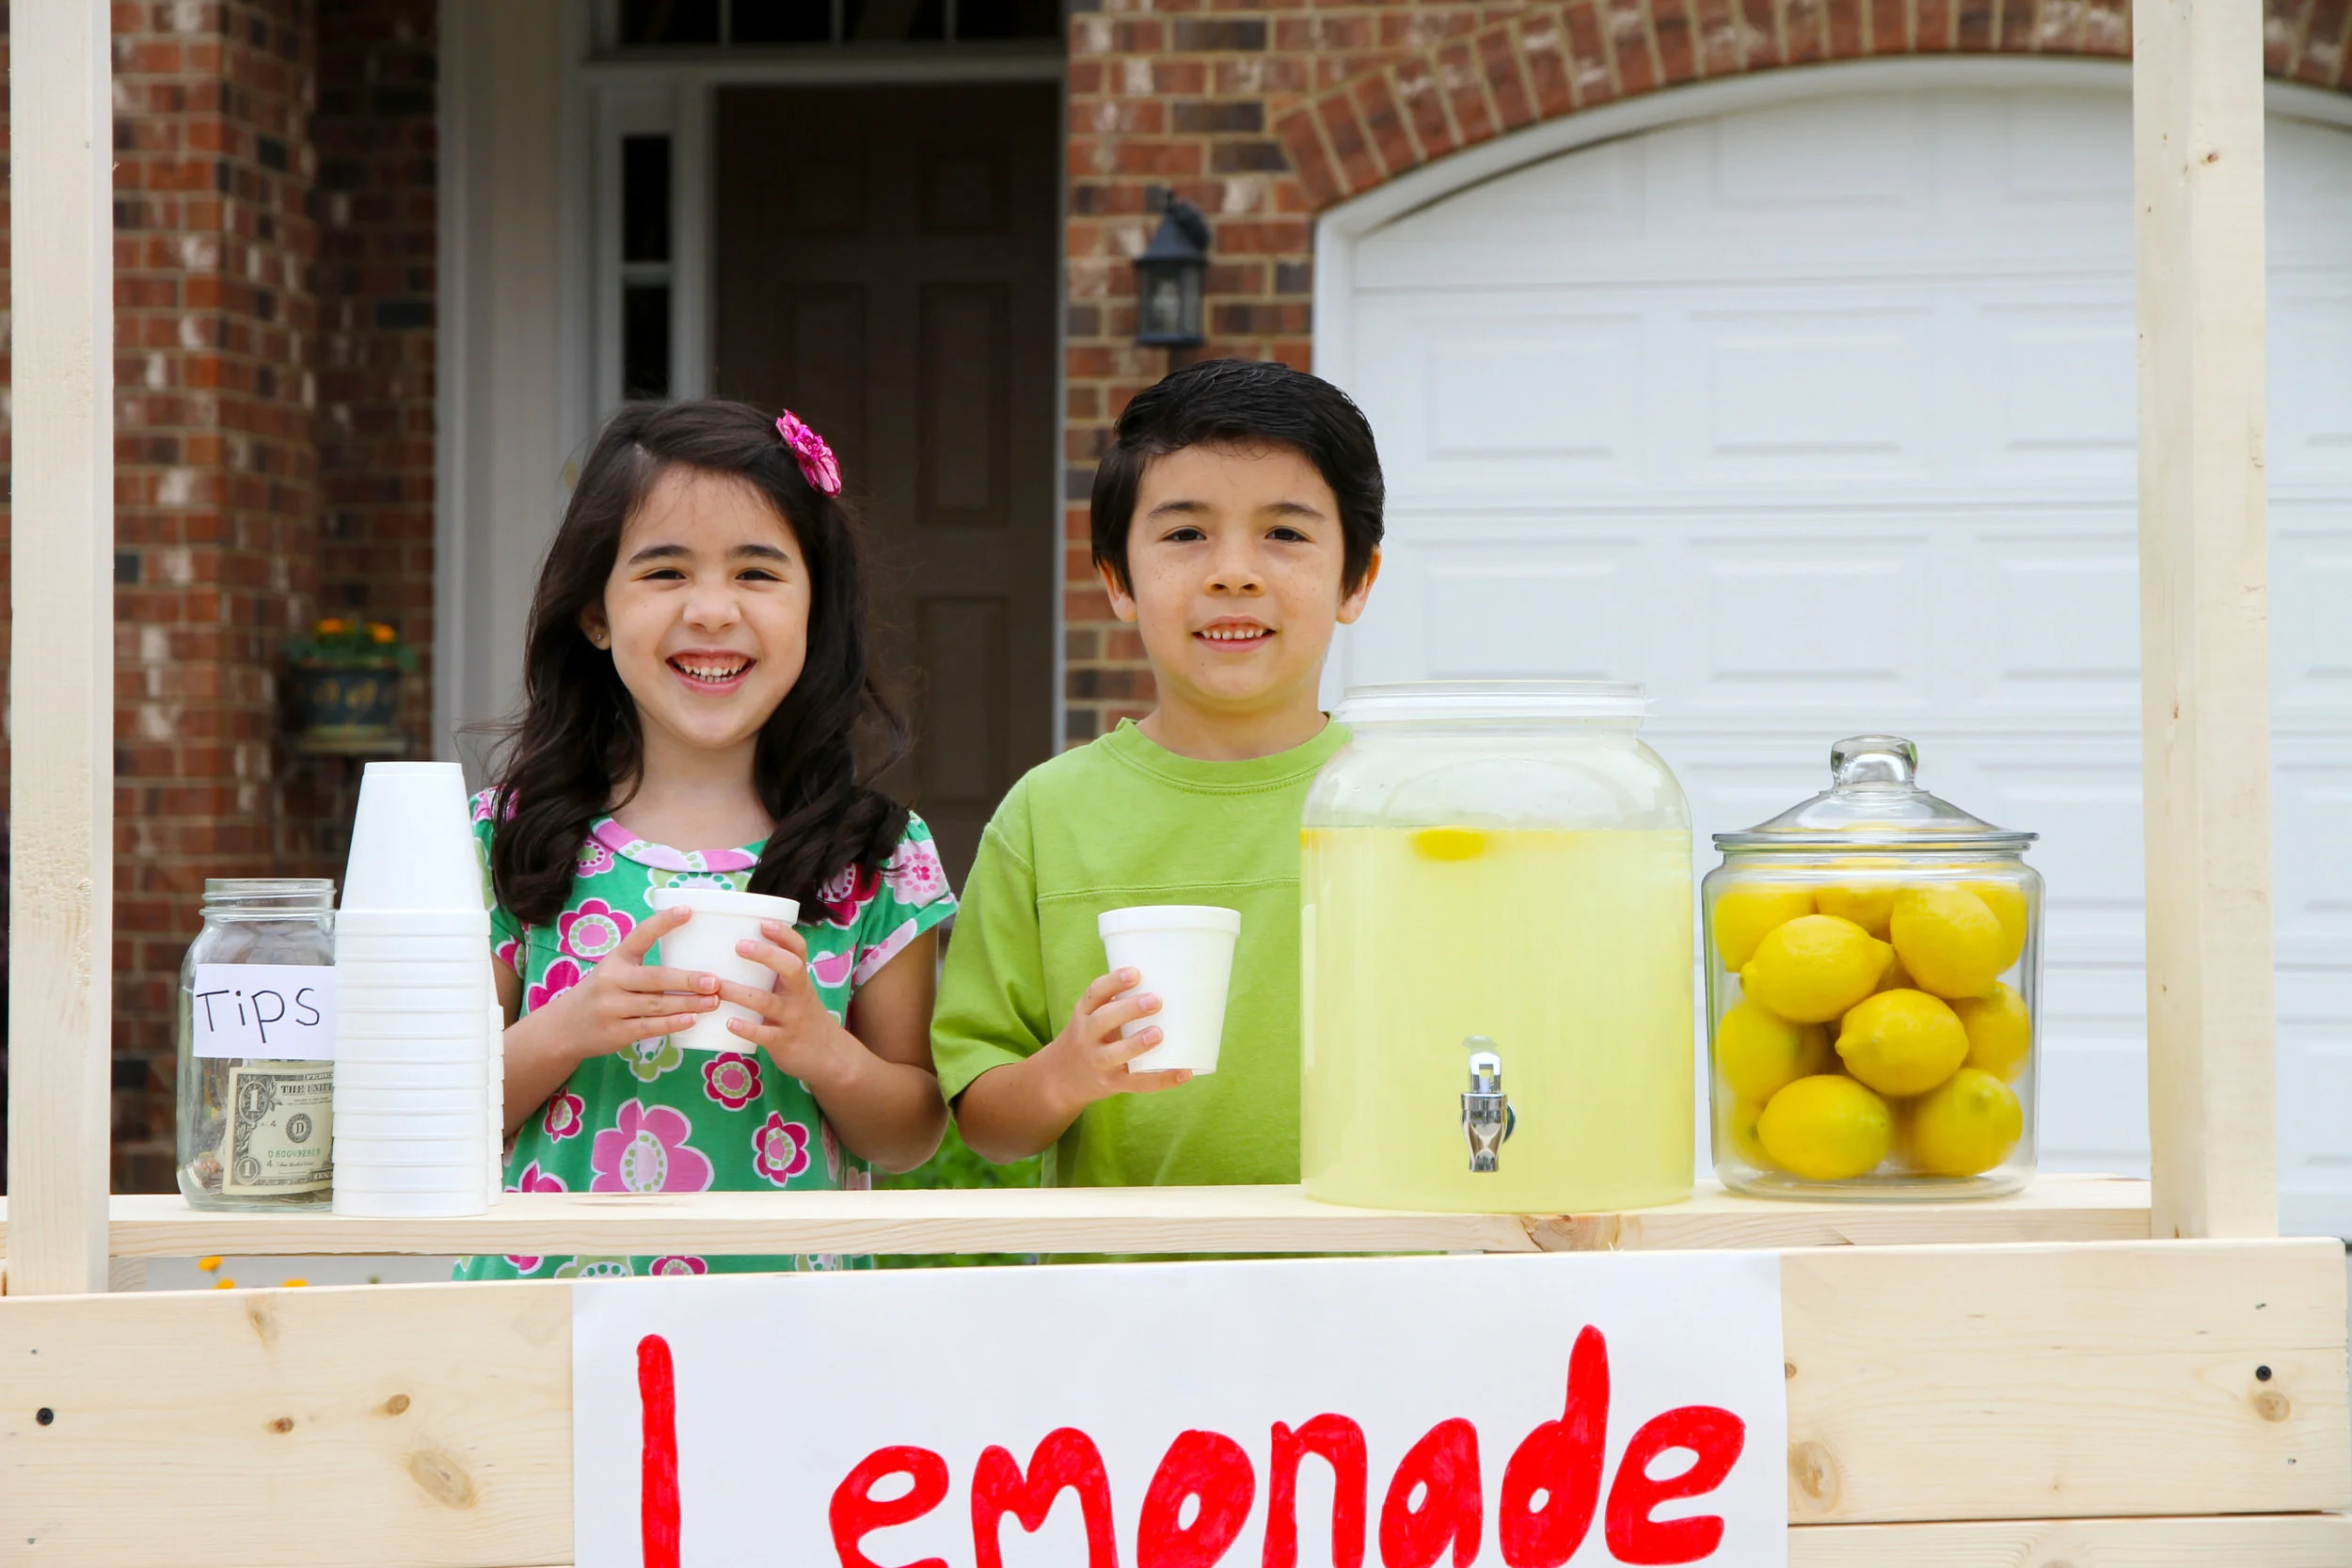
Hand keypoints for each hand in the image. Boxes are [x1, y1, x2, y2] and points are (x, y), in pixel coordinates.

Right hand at [544, 904, 719, 1061]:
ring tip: (713, 1001)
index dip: (663, 922)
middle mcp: (612, 980)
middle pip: (656, 978)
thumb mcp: (614, 972)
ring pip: (657, 1004)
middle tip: (715, 981)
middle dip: (688, 979)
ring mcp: (612, 1007)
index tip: (688, 910)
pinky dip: (672, 1024)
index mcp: (615, 959)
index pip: (640, 935)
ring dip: (688, 1004)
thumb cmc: (600, 995)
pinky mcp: (615, 1032)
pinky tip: (691, 1020)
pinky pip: (649, 1027)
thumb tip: (694, 970)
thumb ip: (643, 969)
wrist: (563, 1029)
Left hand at [716, 920, 856, 1083]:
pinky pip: (765, 1034)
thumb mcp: (796, 993)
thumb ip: (775, 976)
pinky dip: (747, 1029)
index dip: (783, 935)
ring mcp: (792, 1019)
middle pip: (790, 968)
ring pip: (768, 1002)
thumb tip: (734, 950)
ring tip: (717, 987)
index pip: (798, 950)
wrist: (830, 1056)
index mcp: (799, 980)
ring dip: (740, 993)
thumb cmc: (802, 1017)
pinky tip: (729, 1023)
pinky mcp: (784, 1042)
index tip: (763, 923)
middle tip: (738, 946)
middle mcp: (799, 995)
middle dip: (766, 955)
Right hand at [1036, 967, 1191, 1114]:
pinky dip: (1162, 1079)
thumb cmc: (1089, 1037)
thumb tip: (1168, 983)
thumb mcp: (1090, 1016)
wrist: (1061, 1078)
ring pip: (1115, 1054)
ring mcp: (1098, 1062)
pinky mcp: (1111, 1084)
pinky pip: (1137, 1083)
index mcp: (1084, 1013)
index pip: (1094, 994)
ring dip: (1137, 1044)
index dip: (1114, 982)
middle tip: (1156, 1000)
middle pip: (1102, 1020)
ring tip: (1159, 1034)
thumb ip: (1118, 1003)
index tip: (1135, 973)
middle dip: (1128, 1010)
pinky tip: (1184, 1073)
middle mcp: (1086, 1037)